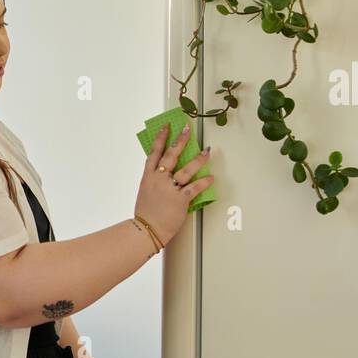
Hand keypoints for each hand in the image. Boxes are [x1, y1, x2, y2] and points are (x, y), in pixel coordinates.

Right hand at [134, 122, 214, 248]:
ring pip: (187, 169)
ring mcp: (170, 189)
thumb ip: (154, 180)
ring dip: (199, 159)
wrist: (146, 230)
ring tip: (207, 151)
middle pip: (171, 155)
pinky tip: (211, 177)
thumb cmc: (146, 214)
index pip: (154, 152)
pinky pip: (195, 188)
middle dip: (180, 140)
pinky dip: (204, 182)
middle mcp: (159, 179)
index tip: (167, 126)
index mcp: (148, 176)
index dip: (161, 138)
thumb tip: (164, 173)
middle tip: (188, 129)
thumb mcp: (145, 192)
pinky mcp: (180, 200)